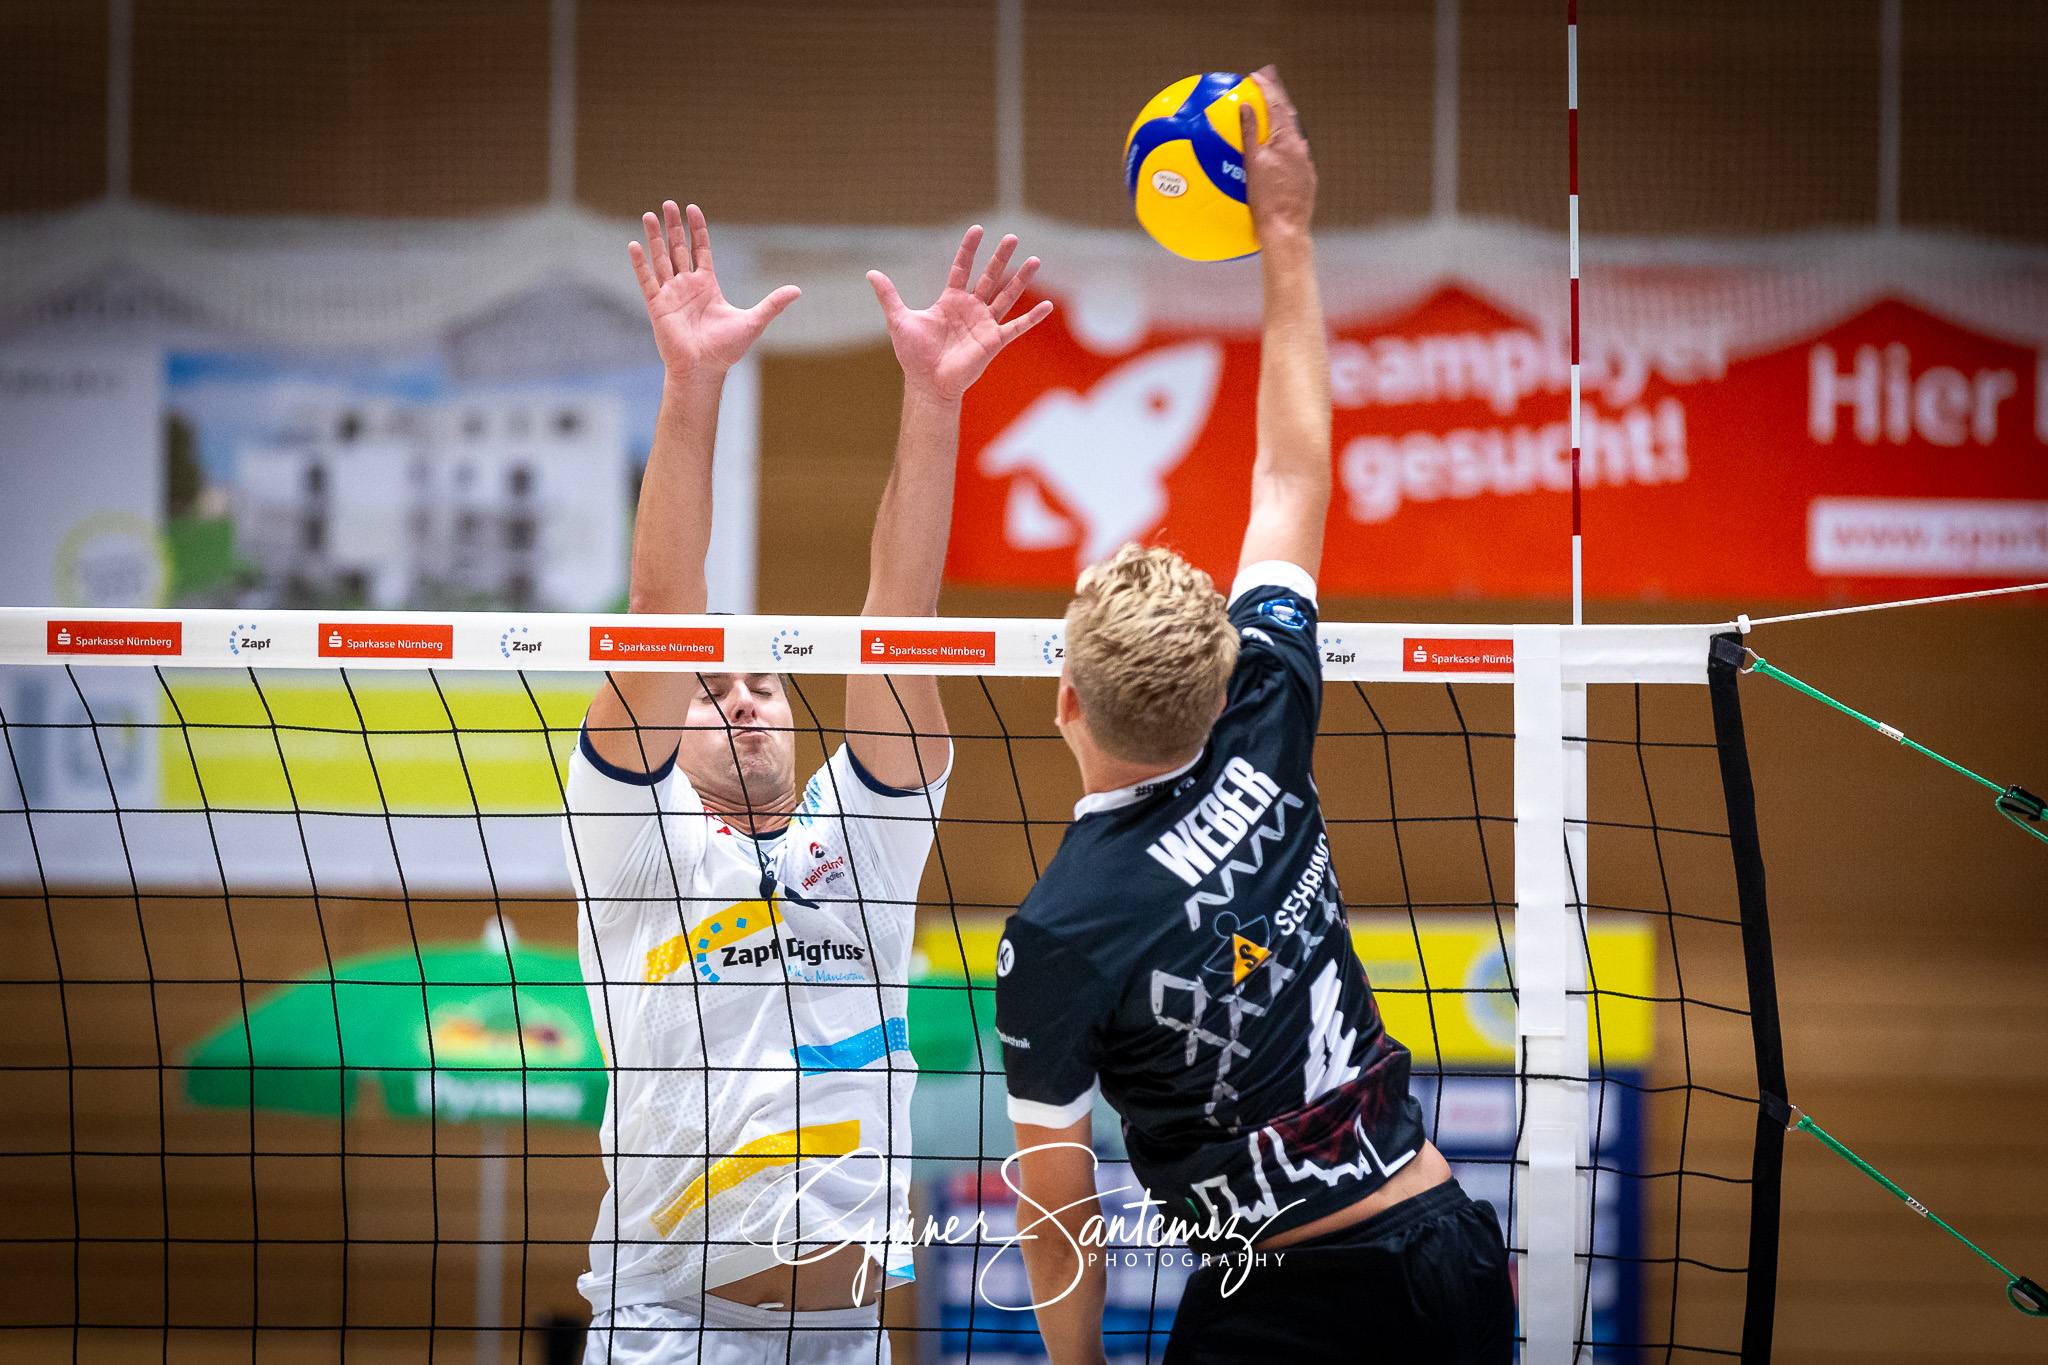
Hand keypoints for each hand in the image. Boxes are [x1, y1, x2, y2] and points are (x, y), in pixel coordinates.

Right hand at [629, 201, 799, 376]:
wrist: (705, 370)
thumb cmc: (727, 350)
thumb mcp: (753, 321)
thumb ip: (772, 304)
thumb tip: (797, 290)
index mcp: (707, 285)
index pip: (700, 249)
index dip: (697, 229)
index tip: (693, 209)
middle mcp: (687, 286)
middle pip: (678, 248)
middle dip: (674, 226)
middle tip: (668, 203)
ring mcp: (670, 294)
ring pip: (661, 259)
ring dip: (654, 237)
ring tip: (648, 214)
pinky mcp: (657, 306)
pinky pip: (647, 280)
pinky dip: (640, 263)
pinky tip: (634, 245)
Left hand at [868, 226, 1054, 403]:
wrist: (928, 384)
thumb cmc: (914, 355)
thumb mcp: (900, 320)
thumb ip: (889, 296)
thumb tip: (870, 272)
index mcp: (950, 301)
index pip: (962, 268)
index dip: (969, 249)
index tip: (977, 229)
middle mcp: (970, 309)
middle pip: (990, 277)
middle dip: (1001, 258)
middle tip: (1012, 237)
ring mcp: (984, 324)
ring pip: (1006, 296)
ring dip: (1021, 280)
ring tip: (1035, 260)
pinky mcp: (994, 342)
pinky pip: (1017, 327)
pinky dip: (1032, 318)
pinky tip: (1048, 307)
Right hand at [1241, 66, 1315, 239]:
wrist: (1286, 229)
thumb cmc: (1266, 200)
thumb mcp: (1253, 163)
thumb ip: (1250, 134)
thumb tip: (1247, 108)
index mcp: (1287, 140)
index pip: (1277, 105)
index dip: (1267, 88)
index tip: (1257, 76)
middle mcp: (1300, 147)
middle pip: (1288, 115)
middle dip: (1276, 96)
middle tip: (1267, 80)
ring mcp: (1305, 162)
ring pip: (1293, 134)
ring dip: (1282, 119)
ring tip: (1272, 110)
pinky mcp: (1306, 177)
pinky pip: (1295, 152)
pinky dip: (1286, 141)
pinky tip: (1279, 146)